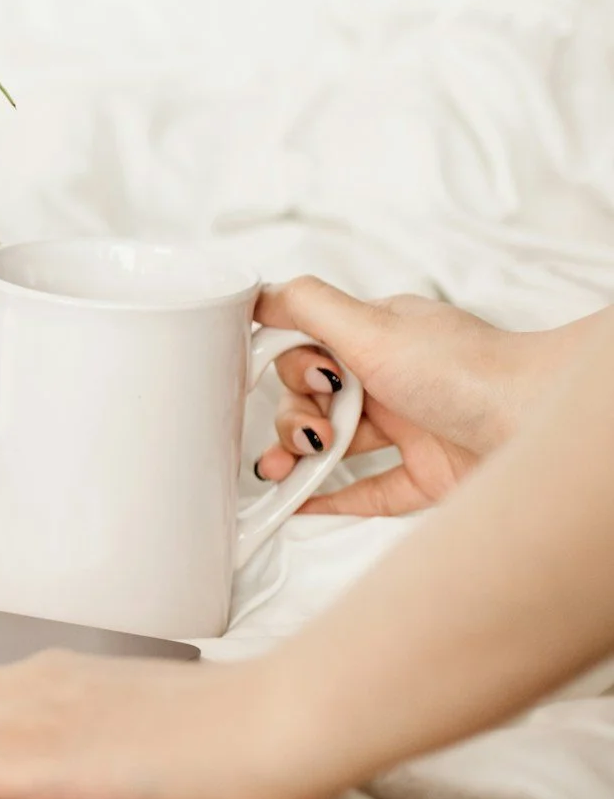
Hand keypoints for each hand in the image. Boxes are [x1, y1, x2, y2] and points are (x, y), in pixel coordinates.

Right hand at [254, 277, 577, 516]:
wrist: (540, 425)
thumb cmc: (469, 372)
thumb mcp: (373, 326)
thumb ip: (309, 306)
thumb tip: (257, 294)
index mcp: (382, 336)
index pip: (310, 347)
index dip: (288, 367)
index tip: (269, 382)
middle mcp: (396, 378)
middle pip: (317, 400)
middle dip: (293, 418)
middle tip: (305, 432)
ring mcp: (414, 428)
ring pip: (339, 444)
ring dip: (301, 457)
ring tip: (282, 471)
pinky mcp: (431, 475)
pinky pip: (369, 490)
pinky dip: (333, 498)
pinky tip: (302, 505)